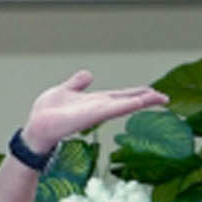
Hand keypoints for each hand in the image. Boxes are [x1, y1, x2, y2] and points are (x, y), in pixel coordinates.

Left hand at [20, 71, 168, 152]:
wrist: (36, 127)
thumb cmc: (47, 113)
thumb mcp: (65, 90)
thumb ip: (77, 83)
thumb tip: (88, 74)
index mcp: (95, 102)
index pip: (120, 96)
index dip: (137, 93)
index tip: (154, 92)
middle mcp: (99, 108)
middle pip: (127, 101)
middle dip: (146, 99)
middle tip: (165, 97)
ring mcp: (96, 112)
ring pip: (124, 105)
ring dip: (141, 101)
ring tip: (159, 98)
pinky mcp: (91, 116)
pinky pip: (112, 109)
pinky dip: (126, 105)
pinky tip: (138, 102)